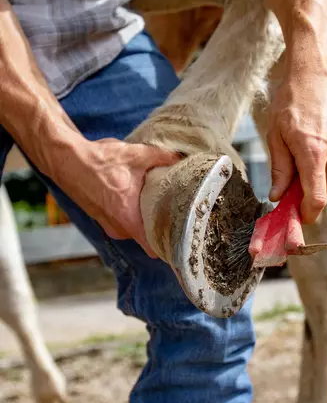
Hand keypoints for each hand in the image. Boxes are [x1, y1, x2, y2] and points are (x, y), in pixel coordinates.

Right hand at [53, 138, 179, 256]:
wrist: (67, 160)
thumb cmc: (99, 161)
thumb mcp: (137, 155)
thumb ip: (163, 157)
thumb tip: (183, 158)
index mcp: (128, 219)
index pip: (154, 247)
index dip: (169, 246)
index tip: (183, 240)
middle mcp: (119, 228)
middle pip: (149, 237)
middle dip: (161, 225)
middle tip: (176, 212)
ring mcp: (109, 226)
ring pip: (136, 229)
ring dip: (145, 218)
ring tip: (157, 202)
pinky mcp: (103, 220)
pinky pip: (124, 223)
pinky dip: (132, 215)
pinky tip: (138, 199)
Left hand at [267, 72, 326, 223]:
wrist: (318, 75)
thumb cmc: (293, 101)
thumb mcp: (276, 135)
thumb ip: (280, 169)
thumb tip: (278, 196)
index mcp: (315, 152)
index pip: (316, 199)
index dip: (306, 214)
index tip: (296, 218)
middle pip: (323, 192)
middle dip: (306, 195)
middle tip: (289, 185)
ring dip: (316, 177)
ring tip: (303, 152)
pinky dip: (326, 165)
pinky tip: (318, 144)